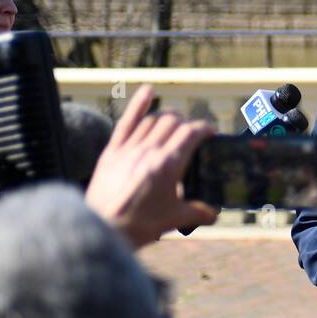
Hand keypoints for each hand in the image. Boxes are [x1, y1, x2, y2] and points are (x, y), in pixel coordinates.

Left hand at [85, 84, 218, 247]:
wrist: (102, 228)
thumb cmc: (138, 226)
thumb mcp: (174, 220)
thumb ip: (198, 212)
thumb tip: (214, 212)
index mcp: (168, 165)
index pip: (191, 133)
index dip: (205, 129)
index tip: (211, 133)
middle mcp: (149, 151)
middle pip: (173, 122)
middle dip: (188, 122)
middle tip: (193, 132)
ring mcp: (129, 149)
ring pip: (153, 119)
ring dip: (168, 116)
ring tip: (175, 122)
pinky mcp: (112, 152)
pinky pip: (126, 121)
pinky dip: (138, 103)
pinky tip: (148, 90)